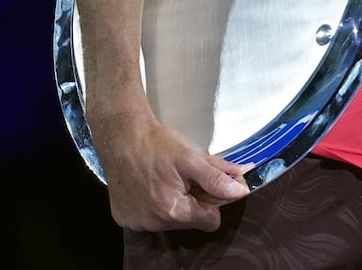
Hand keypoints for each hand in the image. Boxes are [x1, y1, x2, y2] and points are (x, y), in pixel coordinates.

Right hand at [91, 111, 249, 231]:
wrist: (121, 137)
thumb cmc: (156, 145)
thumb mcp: (192, 158)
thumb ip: (217, 178)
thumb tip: (240, 190)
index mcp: (173, 211)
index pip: (211, 221)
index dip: (214, 201)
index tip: (207, 184)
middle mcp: (153, 223)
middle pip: (190, 221)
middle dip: (194, 201)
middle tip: (185, 177)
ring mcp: (136, 223)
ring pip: (170, 220)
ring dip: (174, 203)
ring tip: (165, 179)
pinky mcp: (124, 218)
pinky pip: (149, 218)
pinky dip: (154, 205)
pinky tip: (149, 185)